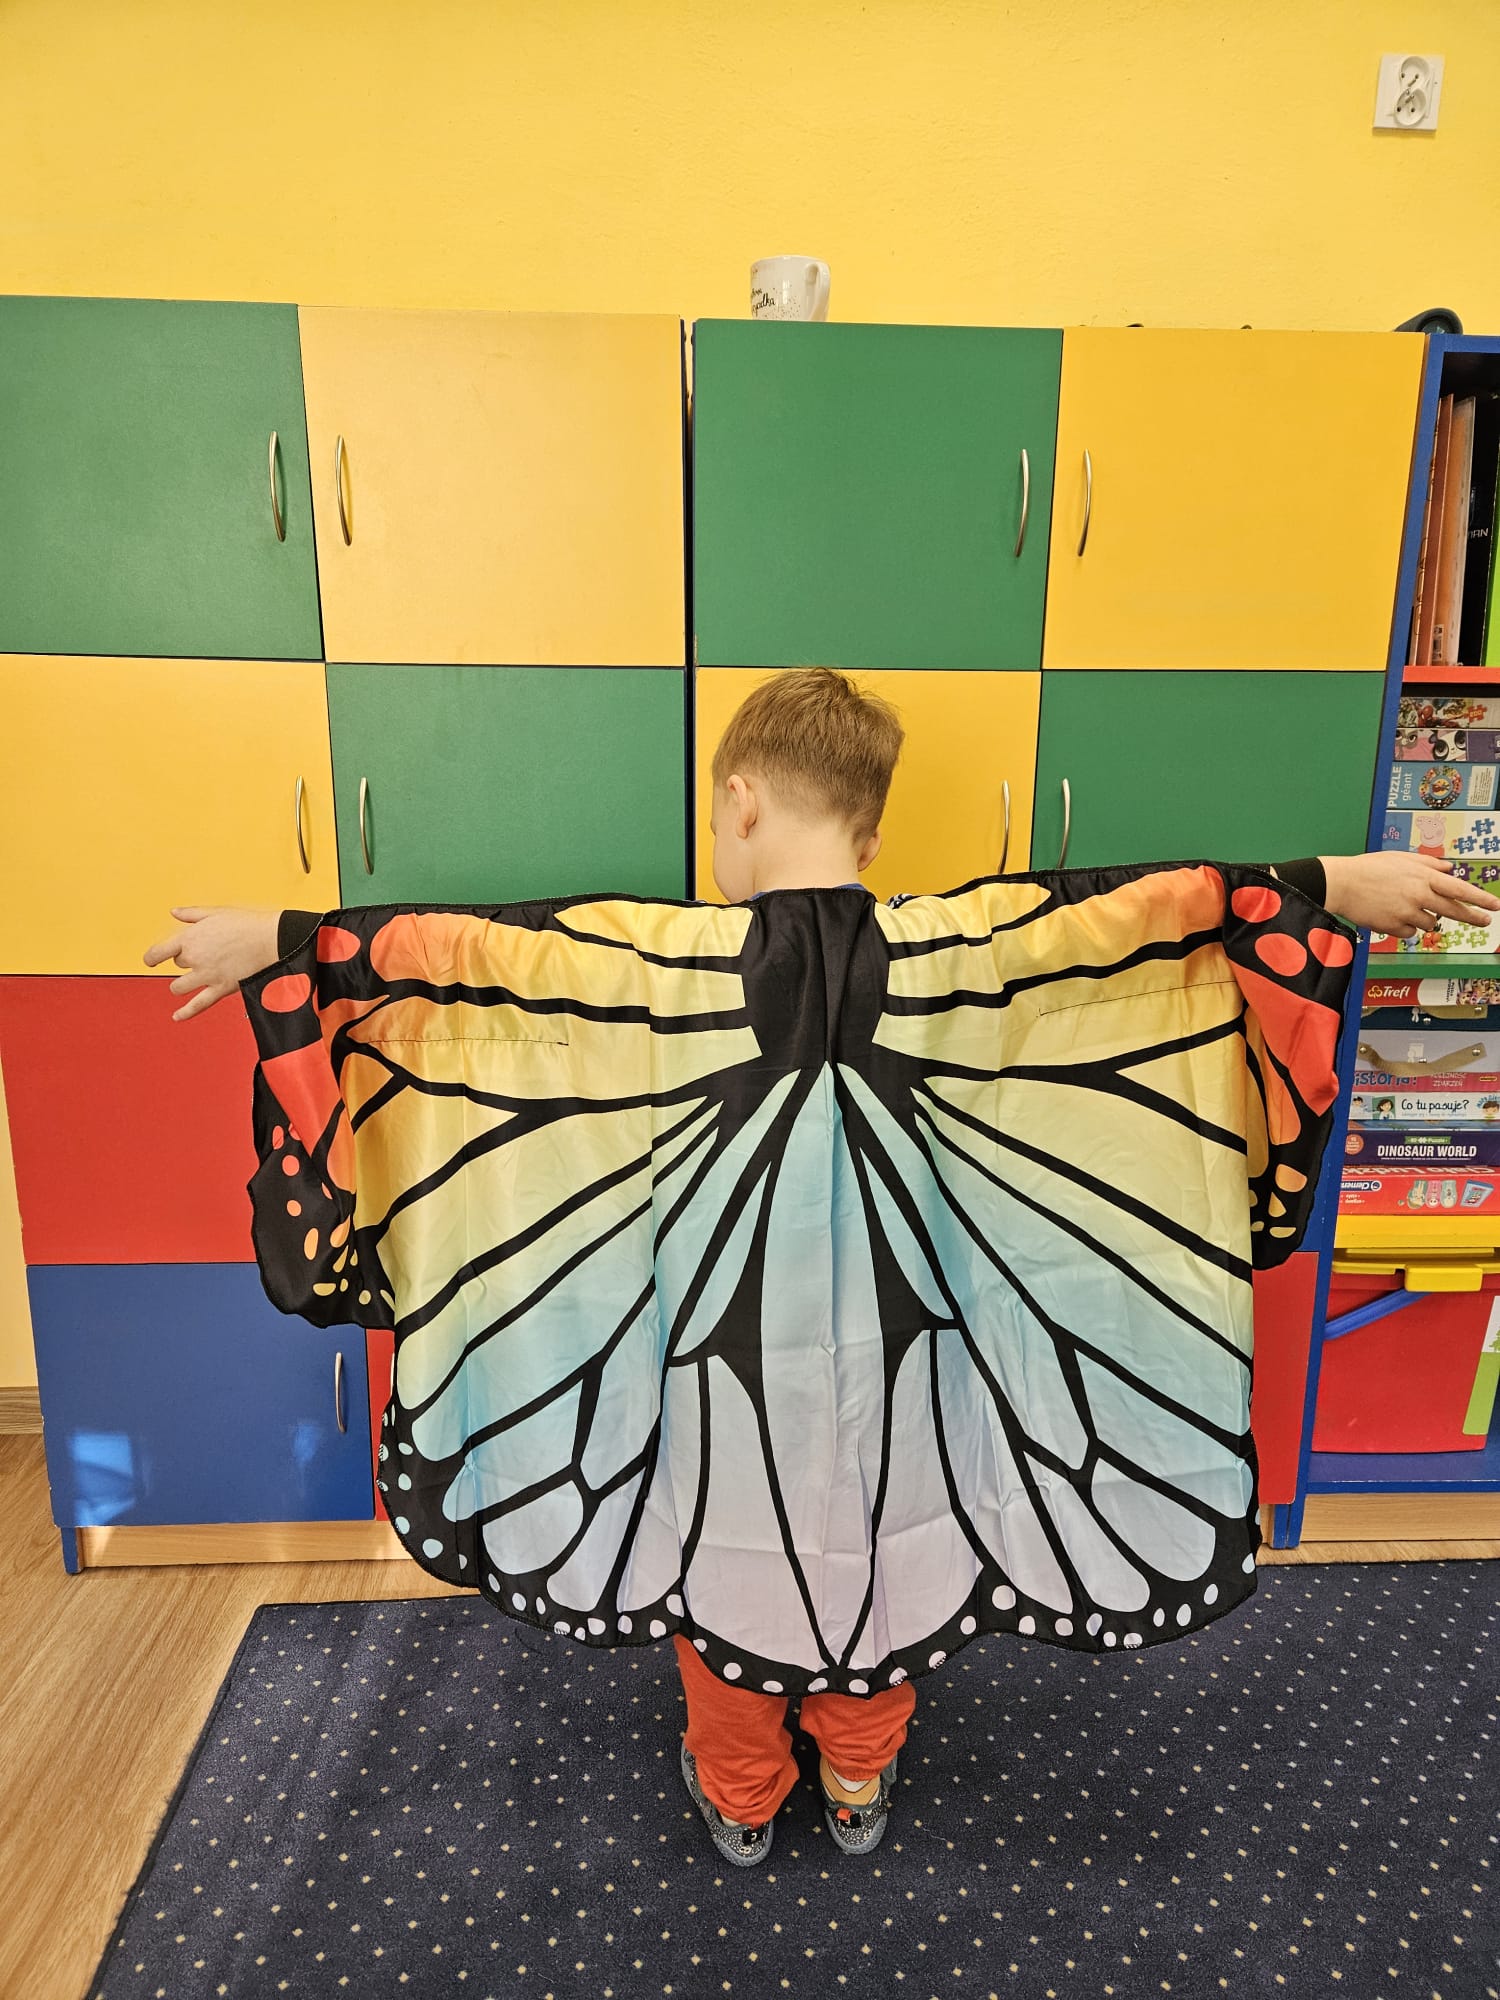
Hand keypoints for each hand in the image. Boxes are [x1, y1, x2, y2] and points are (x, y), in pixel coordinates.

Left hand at [142, 906, 282, 1019]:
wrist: (270, 940)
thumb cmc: (246, 924)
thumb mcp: (216, 912)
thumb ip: (192, 914)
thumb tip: (175, 912)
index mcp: (190, 937)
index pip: (159, 952)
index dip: (152, 957)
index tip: (150, 961)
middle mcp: (194, 957)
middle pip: (177, 965)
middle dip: (185, 962)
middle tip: (201, 957)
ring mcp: (206, 975)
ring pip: (179, 987)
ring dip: (180, 985)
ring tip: (187, 982)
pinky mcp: (220, 988)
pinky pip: (197, 1005)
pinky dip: (185, 1012)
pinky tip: (177, 1016)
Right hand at [1318, 852, 1499, 938]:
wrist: (1341, 883)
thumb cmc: (1368, 868)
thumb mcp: (1401, 858)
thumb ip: (1427, 864)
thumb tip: (1448, 868)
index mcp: (1422, 877)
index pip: (1458, 889)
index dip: (1479, 898)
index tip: (1493, 905)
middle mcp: (1418, 895)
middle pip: (1452, 910)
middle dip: (1472, 916)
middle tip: (1484, 921)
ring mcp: (1406, 912)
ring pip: (1429, 923)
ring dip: (1424, 917)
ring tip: (1405, 906)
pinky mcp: (1393, 926)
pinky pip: (1409, 932)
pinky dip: (1405, 925)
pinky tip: (1392, 914)